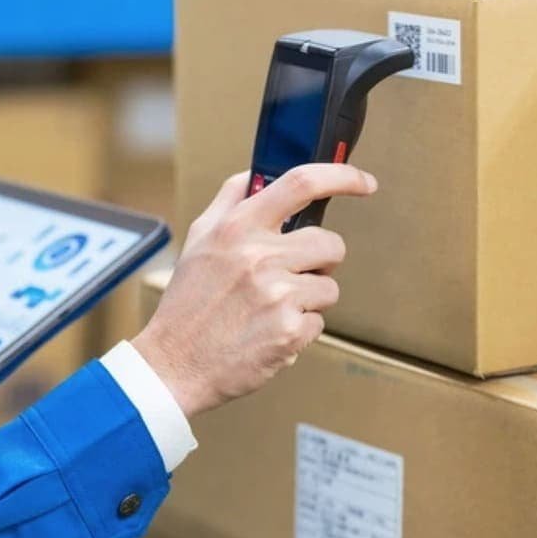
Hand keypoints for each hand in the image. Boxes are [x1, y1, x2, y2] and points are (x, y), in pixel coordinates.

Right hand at [131, 163, 376, 417]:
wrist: (173, 364)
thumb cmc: (187, 303)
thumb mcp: (198, 239)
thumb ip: (231, 201)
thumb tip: (260, 173)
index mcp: (237, 227)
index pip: (302, 183)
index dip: (342, 176)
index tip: (363, 182)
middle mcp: (259, 257)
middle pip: (330, 243)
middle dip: (322, 260)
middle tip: (293, 274)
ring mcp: (277, 295)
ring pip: (329, 287)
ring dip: (308, 300)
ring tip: (270, 310)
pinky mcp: (289, 332)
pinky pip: (319, 323)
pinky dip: (299, 330)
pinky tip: (267, 333)